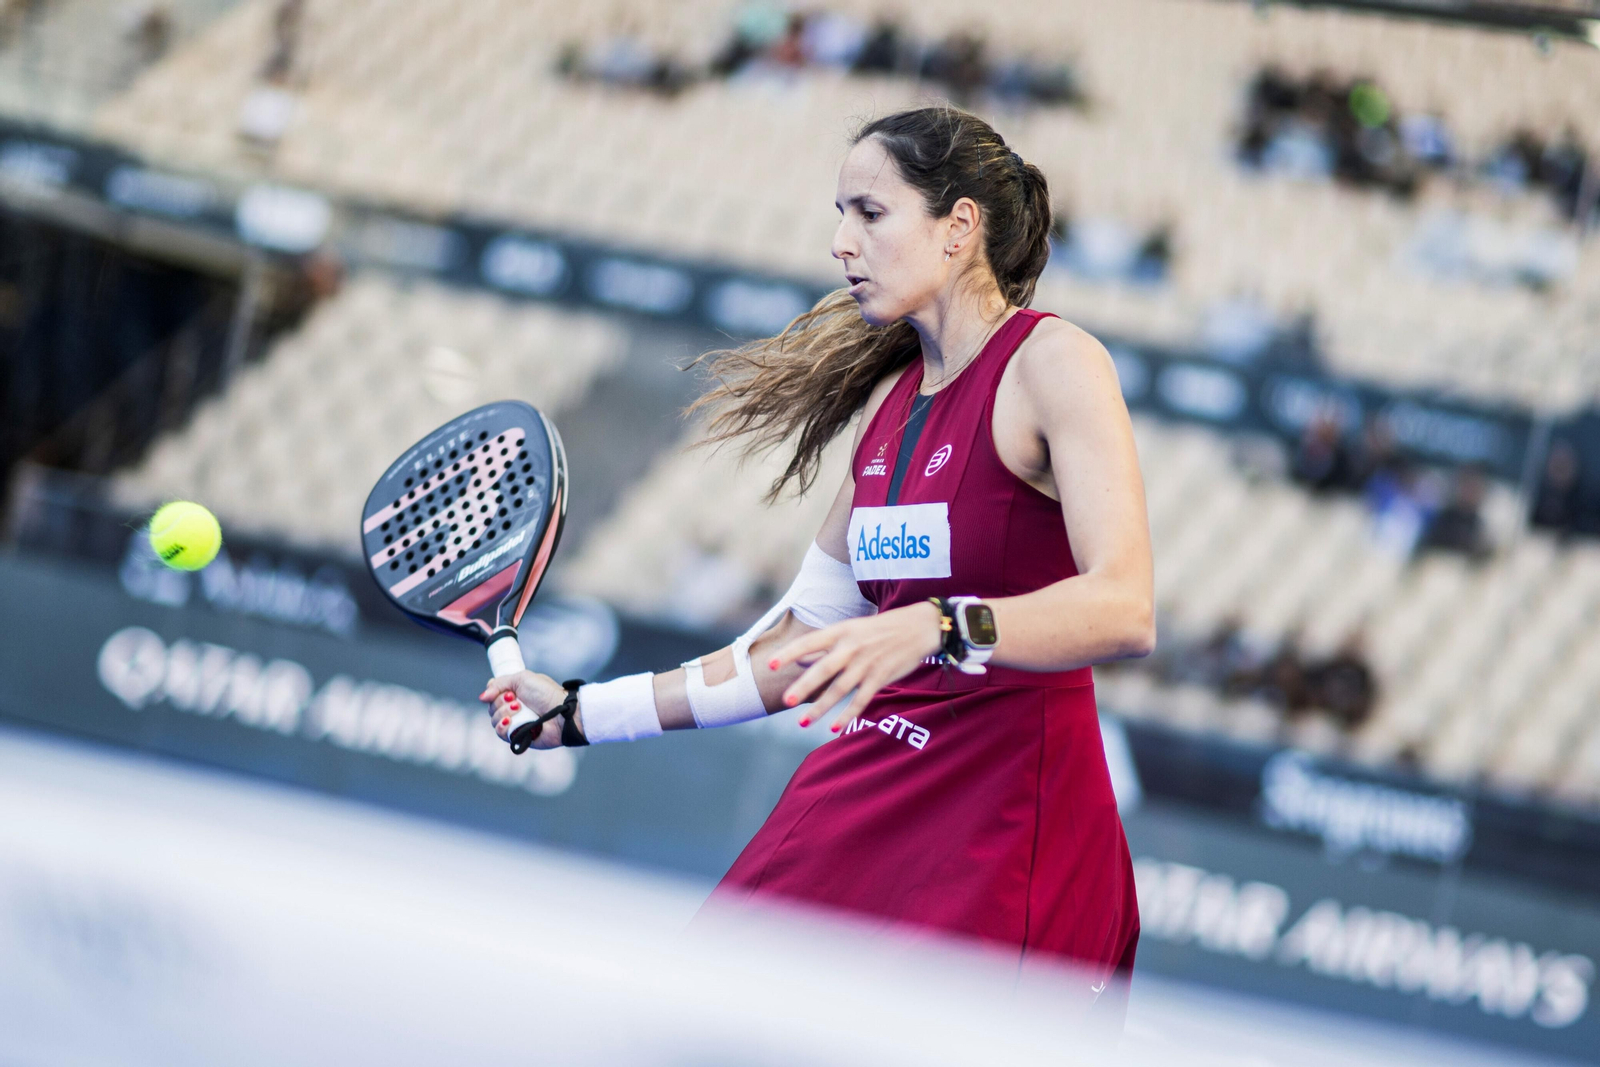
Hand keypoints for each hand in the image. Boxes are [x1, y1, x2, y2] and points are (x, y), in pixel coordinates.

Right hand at [479, 670, 569, 748]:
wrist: (561, 713)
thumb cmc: (546, 694)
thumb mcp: (522, 679)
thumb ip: (499, 684)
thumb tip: (482, 696)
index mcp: (514, 693)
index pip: (492, 693)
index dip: (494, 692)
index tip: (505, 691)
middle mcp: (513, 708)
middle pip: (491, 707)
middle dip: (501, 702)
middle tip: (517, 700)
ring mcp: (514, 722)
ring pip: (494, 720)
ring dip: (504, 713)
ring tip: (519, 709)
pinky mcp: (517, 736)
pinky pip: (500, 733)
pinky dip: (503, 726)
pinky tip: (511, 721)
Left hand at [767, 600, 943, 732]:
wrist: (920, 627)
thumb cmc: (881, 628)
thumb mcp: (851, 630)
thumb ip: (825, 647)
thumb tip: (799, 661)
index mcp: (841, 631)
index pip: (810, 642)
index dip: (790, 654)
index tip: (770, 665)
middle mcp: (852, 647)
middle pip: (823, 669)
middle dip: (804, 686)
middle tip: (785, 701)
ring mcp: (867, 664)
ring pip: (840, 689)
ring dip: (821, 707)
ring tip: (803, 723)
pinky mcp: (881, 677)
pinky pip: (861, 700)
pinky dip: (848, 715)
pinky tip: (834, 728)